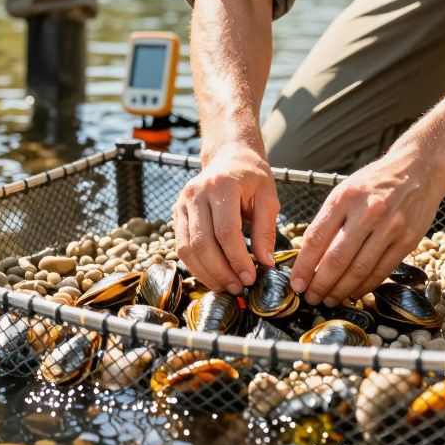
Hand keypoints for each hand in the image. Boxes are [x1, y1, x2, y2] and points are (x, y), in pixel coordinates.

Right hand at [174, 144, 280, 294]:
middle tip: (239, 287)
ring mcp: (182, 203)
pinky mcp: (176, 213)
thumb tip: (266, 263)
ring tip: (226, 287)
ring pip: (186, 248)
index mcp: (222, 186)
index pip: (226, 231)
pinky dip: (196, 265)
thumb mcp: (268, 197)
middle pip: (202, 243)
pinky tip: (213, 276)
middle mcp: (196, 194)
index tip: (251, 278)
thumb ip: (266, 230)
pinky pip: (180, 246)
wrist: (229, 156)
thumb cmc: (251, 176)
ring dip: (206, 273)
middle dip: (221, 271)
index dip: (237, 259)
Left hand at [290, 155, 438, 306]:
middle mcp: (368, 212)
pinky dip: (365, 286)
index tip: (297, 282)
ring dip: (341, 290)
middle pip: (337, 258)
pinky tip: (353, 292)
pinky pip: (382, 270)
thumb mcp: (346, 190)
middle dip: (320, 283)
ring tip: (329, 299)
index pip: (317, 238)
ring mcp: (390, 227)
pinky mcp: (408, 240)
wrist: (418, 168)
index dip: (304, 265)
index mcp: (345, 198)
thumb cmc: (376, 181)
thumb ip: (329, 220)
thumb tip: (309, 257)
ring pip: (359, 269)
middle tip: (311, 297)